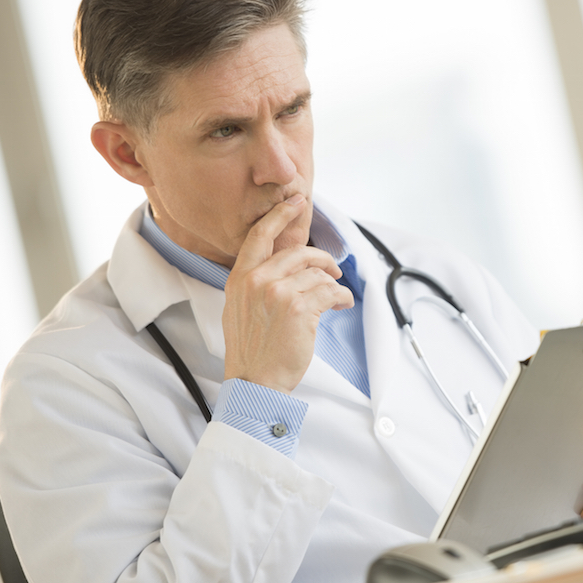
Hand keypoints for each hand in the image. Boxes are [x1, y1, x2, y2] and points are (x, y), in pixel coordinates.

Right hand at [222, 194, 354, 392]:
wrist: (255, 382)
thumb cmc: (251, 350)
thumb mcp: (239, 309)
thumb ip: (255, 284)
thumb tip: (284, 269)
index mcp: (240, 278)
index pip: (259, 236)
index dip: (280, 215)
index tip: (296, 201)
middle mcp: (257, 280)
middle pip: (299, 253)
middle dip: (322, 259)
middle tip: (333, 267)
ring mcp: (278, 293)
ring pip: (318, 274)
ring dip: (332, 284)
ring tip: (337, 298)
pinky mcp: (300, 309)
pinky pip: (330, 292)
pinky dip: (342, 297)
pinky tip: (343, 304)